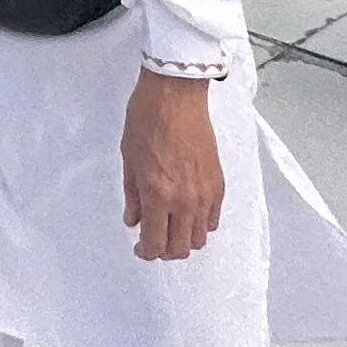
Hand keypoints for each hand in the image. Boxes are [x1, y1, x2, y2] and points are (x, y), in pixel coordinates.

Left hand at [120, 69, 225, 261]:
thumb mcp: (129, 159)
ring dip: (183, 239)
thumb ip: (132, 196)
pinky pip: (213, 219)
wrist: (175, 95)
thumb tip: (133, 220)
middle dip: (164, 250)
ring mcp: (205, 194)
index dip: (146, 252)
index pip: (155, 243)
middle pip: (180, 248)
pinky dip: (200, 224)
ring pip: (199, 238)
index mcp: (158, 194)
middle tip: (153, 240)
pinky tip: (187, 212)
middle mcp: (184, 200)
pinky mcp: (218, 184)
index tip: (140, 248)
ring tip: (170, 226)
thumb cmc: (146, 119)